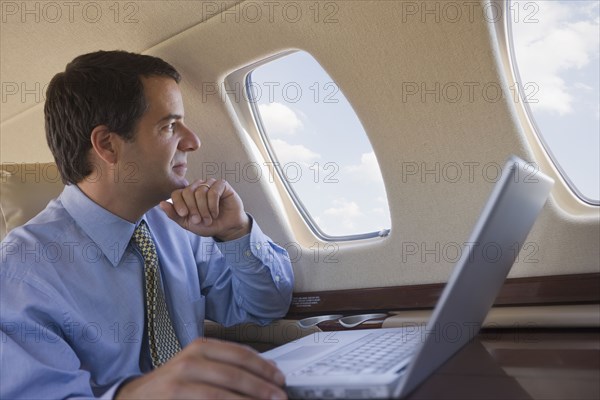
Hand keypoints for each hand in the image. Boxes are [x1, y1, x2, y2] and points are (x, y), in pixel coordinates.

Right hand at [115, 338, 286, 399]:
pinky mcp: (174, 397)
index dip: (263, 367)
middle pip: (234, 374)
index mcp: (201, 347)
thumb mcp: (199, 366)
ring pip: (221, 393)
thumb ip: (227, 366)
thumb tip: (265, 372)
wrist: (135, 397)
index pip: (240, 354)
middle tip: (279, 397)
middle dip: (261, 387)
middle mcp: (190, 360)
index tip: (280, 378)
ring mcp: (179, 381)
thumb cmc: (173, 383)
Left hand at [160, 179, 249, 240]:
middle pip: (188, 192)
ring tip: (209, 218)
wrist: (225, 228)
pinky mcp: (222, 185)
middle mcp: (197, 187)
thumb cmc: (207, 225)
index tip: (184, 215)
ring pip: (200, 191)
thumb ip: (174, 215)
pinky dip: (213, 205)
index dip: (179, 204)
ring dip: (204, 209)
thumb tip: (161, 203)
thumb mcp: (188, 223)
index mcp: (187, 194)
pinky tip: (215, 213)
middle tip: (199, 220)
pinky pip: (213, 191)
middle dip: (193, 209)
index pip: (177, 193)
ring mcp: (210, 184)